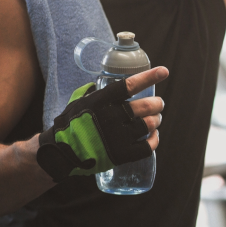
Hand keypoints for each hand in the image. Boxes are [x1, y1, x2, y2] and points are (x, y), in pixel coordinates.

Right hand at [35, 66, 168, 181]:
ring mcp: (117, 137)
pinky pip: (148, 146)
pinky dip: (154, 139)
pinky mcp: (122, 155)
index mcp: (101, 101)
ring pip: (149, 125)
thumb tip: (109, 81)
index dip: (149, 77)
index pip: (129, 85)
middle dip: (157, 103)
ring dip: (156, 120)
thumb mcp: (79, 101)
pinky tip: (153, 135)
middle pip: (146, 107)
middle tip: (158, 103)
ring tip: (155, 119)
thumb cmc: (71, 124)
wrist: (61, 152)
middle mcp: (111, 118)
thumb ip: (96, 92)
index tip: (164, 71)